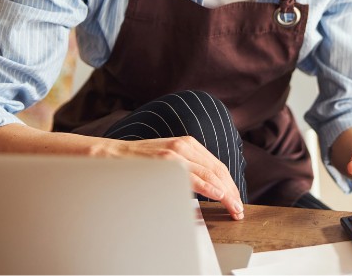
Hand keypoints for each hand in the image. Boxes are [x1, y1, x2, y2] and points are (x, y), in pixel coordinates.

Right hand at [111, 136, 245, 219]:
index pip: (217, 166)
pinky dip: (209, 186)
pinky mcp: (167, 162)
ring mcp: (176, 153)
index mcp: (188, 144)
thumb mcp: (168, 160)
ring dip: (226, 193)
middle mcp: (185, 146)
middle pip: (219, 170)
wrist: (112, 156)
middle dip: (232, 191)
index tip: (236, 199)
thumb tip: (207, 187)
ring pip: (211, 173)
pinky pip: (193, 176)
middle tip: (239, 208)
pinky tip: (219, 195)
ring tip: (234, 207)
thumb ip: (187, 168)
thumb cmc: (139, 162)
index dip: (230, 184)